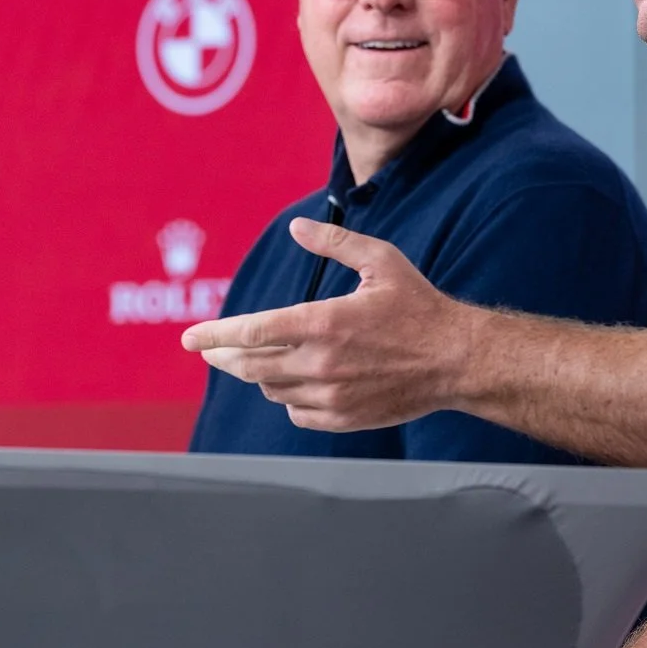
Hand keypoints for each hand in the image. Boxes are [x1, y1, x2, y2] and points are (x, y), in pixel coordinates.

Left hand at [179, 218, 489, 431]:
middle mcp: (321, 363)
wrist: (457, 360)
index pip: (252, 332)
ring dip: (259, 373)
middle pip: (250, 366)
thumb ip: (333, 243)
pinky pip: (297, 413)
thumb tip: (295, 229)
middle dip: (223, 356)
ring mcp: (332, 395)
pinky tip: (294, 382)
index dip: (214, 335)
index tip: (189, 339)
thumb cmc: (419, 305)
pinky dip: (287, 397)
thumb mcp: (380, 260)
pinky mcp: (344, 418)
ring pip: (271, 389)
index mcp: (324, 322)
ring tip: (260, 359)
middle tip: (209, 350)